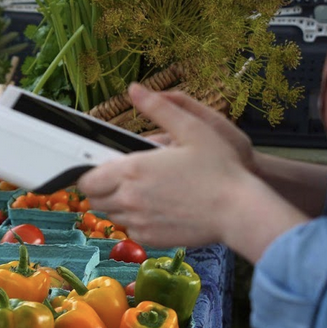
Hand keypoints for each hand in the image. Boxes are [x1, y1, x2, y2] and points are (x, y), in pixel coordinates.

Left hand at [78, 84, 258, 247]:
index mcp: (132, 170)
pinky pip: (131, 229)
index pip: (87, 179)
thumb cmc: (219, 169)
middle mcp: (129, 199)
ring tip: (144, 190)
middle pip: (94, 198)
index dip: (91, 173)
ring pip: (112, 214)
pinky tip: (157, 208)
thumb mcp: (192, 128)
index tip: (104, 167)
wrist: (239, 210)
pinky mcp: (150, 238)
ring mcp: (138, 221)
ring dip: (118, 203)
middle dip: (103, 188)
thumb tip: (135, 89)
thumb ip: (158, 108)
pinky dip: (136, 220)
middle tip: (125, 177)